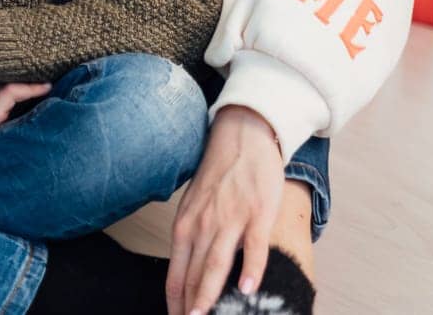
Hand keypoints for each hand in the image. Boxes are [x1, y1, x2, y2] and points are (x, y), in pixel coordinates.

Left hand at [166, 106, 284, 314]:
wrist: (242, 135)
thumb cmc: (219, 174)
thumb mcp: (195, 206)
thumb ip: (193, 236)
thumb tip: (188, 270)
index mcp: (185, 225)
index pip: (175, 274)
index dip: (175, 302)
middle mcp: (203, 224)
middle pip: (192, 275)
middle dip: (190, 306)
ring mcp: (230, 219)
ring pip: (216, 265)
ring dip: (209, 295)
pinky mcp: (257, 214)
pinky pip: (253, 247)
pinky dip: (250, 269)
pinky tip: (246, 289)